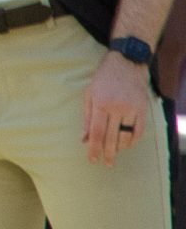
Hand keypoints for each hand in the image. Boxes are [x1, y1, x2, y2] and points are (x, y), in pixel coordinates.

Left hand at [82, 49, 150, 164]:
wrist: (126, 64)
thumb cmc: (103, 80)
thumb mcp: (89, 95)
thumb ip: (87, 118)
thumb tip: (84, 140)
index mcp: (101, 104)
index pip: (96, 133)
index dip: (94, 148)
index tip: (92, 160)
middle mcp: (117, 107)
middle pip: (112, 137)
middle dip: (108, 153)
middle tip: (106, 164)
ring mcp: (132, 108)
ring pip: (127, 136)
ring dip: (120, 148)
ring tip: (114, 154)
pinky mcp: (143, 109)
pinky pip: (139, 131)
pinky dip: (133, 140)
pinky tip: (127, 145)